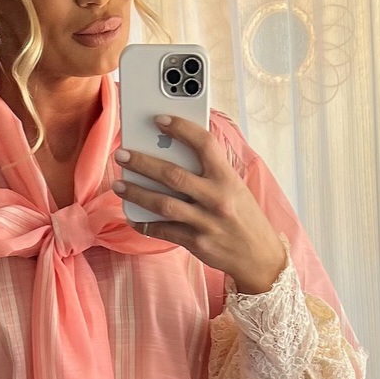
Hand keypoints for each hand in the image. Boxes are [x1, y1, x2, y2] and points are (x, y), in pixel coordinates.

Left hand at [113, 114, 287, 294]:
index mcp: (228, 178)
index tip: (159, 120)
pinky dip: (146, 224)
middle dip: (142, 163)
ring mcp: (206, 222)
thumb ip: (211, 171)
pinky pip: (164, 231)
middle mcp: (217, 198)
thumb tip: (175, 152)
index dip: (181, 128)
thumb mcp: (235, 188)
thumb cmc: (244, 217)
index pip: (204, 144)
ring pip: (163, 204)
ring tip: (119, 184)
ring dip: (136, 192)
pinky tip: (133, 216)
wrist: (260, 258)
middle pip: (173, 175)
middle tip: (122, 154)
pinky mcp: (197, 243)